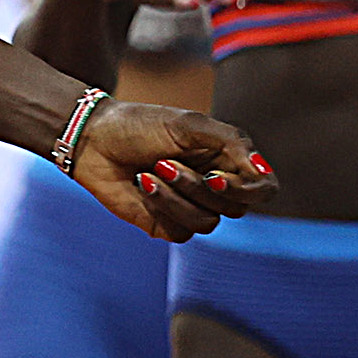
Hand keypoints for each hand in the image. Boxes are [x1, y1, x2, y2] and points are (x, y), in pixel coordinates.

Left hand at [69, 99, 276, 240]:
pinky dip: (161, 207)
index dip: (247, 190)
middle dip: (197, 187)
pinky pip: (180, 232)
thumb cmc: (142, 125)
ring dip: (175, 197)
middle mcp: (214, 188)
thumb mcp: (189, 125)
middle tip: (165, 162)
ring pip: (207, 223)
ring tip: (150, 171)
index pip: (263, 189)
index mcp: (227, 160)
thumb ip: (231, 144)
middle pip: (235, 208)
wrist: (94, 139)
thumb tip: (262, 172)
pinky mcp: (166, 224)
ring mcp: (191, 208)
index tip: (215, 177)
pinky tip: (142, 185)